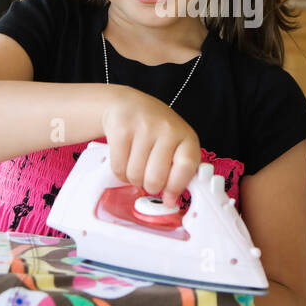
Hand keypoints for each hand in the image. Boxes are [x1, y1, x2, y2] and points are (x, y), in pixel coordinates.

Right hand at [101, 87, 202, 207]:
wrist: (129, 105)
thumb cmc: (156, 130)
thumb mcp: (176, 145)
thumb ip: (178, 171)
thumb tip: (169, 201)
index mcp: (186, 136)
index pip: (186, 167)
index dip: (176, 187)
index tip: (168, 198)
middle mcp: (167, 129)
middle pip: (156, 178)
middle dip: (150, 186)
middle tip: (149, 179)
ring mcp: (144, 127)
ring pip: (135, 175)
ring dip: (134, 179)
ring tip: (137, 166)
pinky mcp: (121, 129)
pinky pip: (118, 167)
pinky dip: (120, 172)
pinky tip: (125, 161)